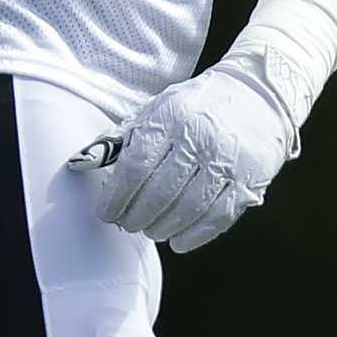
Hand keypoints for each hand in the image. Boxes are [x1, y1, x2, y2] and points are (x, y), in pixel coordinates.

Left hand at [70, 58, 295, 252]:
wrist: (258, 95)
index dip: (116, 196)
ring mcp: (228, 160)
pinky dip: (195, 236)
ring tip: (149, 230)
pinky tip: (178, 241)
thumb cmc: (195, 107)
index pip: (135, 165)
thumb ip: (119, 139)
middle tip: (126, 224)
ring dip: (162, 228)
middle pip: (160, 192)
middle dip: (136, 215)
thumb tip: (79, 164)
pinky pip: (218, 217)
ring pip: (188, 209)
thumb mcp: (156, 110)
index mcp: (172, 116)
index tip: (106, 213)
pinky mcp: (250, 180)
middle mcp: (201, 137)